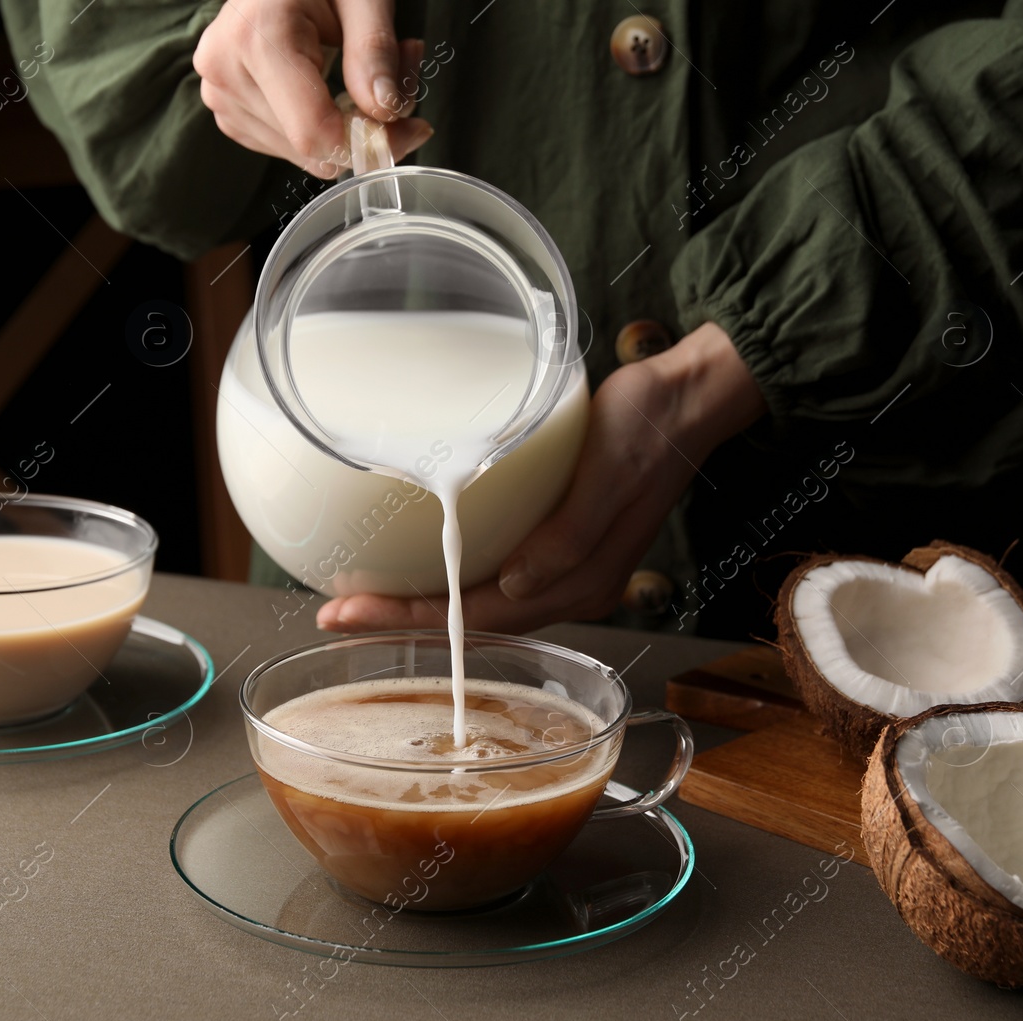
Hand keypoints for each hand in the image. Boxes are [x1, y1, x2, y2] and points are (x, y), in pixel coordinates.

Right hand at [194, 0, 433, 176]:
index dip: (371, 142)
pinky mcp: (227, 112)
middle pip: (311, 146)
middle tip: (394, 81)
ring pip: (303, 154)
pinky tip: (326, 88)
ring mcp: (221, 95)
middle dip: (364, 128)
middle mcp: (227, 72)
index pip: (314, 131)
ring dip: (343, 129)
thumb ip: (374, 49)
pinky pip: (286, 148)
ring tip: (357, 74)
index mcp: (257, 37)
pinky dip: (319, 129)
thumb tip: (384, 111)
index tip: (413, 128)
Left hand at [314, 323, 768, 633]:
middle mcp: (566, 586)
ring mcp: (562, 566)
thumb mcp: (610, 475)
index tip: (346, 612)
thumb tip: (522, 580)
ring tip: (361, 593)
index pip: (475, 616)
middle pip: (469, 620)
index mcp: (579, 582)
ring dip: (419, 603)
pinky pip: (491, 573)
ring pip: (477, 603)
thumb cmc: (649, 428)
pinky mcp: (557, 540)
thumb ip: (570, 534)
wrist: (689, 398)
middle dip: (398, 619)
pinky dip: (447, 577)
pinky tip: (416, 561)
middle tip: (333, 610)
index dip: (406, 618)